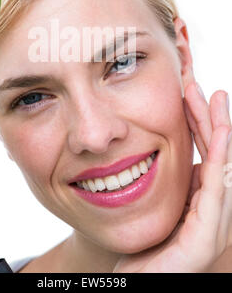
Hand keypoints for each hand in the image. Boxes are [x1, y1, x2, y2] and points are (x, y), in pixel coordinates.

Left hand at [113, 80, 231, 272]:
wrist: (138, 286)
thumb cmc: (145, 251)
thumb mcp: (156, 207)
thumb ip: (165, 183)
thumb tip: (154, 150)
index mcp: (198, 198)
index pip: (203, 151)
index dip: (198, 121)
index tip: (188, 92)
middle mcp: (210, 206)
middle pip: (214, 152)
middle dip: (209, 117)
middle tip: (201, 86)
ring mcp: (212, 221)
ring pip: (221, 165)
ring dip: (219, 129)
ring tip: (217, 100)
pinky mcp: (205, 236)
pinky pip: (216, 190)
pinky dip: (220, 159)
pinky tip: (221, 133)